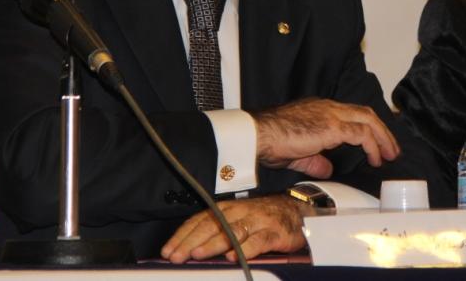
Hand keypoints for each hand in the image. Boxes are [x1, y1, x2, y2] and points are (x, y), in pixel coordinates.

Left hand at [161, 194, 312, 262]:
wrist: (297, 211)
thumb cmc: (263, 218)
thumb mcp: (238, 219)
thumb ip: (218, 231)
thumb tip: (190, 248)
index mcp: (228, 208)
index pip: (200, 220)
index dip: (182, 235)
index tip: (167, 250)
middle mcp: (241, 212)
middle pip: (213, 225)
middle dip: (191, 242)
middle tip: (176, 256)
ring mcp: (258, 221)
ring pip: (233, 231)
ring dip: (214, 243)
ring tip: (198, 254)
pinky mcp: (275, 233)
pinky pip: (259, 241)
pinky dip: (245, 249)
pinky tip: (233, 257)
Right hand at [252, 98, 399, 177]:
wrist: (259, 135)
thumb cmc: (272, 142)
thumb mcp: (299, 154)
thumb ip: (315, 161)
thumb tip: (327, 169)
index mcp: (321, 109)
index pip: (352, 112)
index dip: (369, 125)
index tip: (378, 142)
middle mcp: (329, 107)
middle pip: (366, 113)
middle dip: (383, 131)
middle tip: (392, 149)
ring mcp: (331, 115)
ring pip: (368, 121)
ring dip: (383, 138)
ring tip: (389, 155)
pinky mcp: (332, 127)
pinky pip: (361, 134)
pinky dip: (372, 146)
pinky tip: (375, 158)